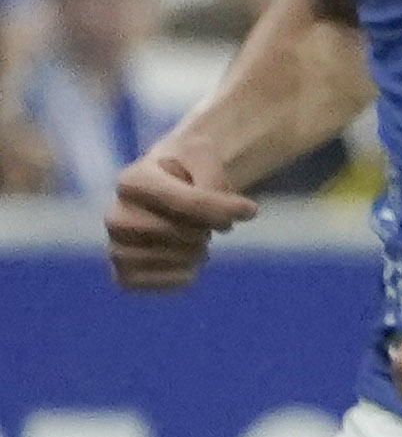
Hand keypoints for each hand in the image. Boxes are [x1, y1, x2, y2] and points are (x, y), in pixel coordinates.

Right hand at [107, 146, 255, 289]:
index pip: (187, 202)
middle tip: (204, 219)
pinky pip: (159, 283)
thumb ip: (214, 180)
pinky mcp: (125, 271)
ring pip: (175, 259)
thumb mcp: (203, 153)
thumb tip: (223, 222)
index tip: (250, 210)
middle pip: (183, 233)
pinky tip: (186, 261)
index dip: (224, 209)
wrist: (170, 181)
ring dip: (198, 251)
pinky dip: (182, 275)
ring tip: (192, 235)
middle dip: (206, 227)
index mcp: (132, 180)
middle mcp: (116, 215)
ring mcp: (117, 245)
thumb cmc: (188, 167)